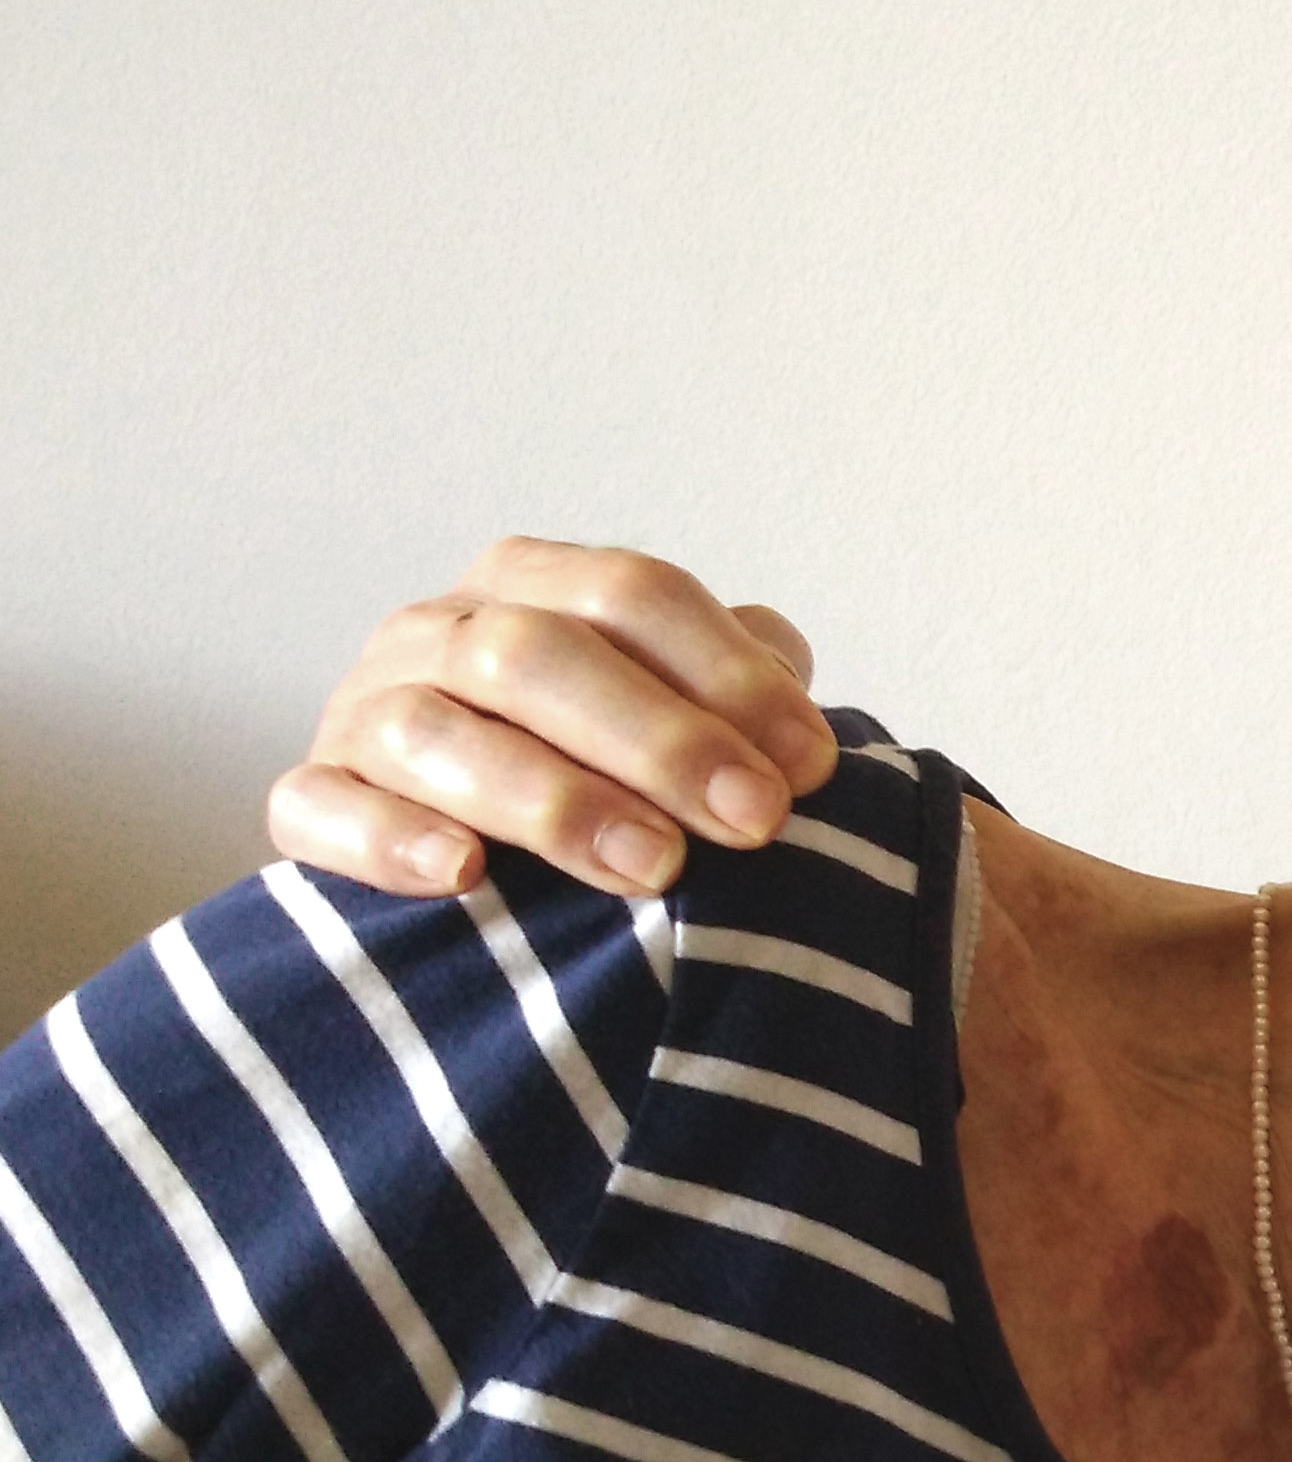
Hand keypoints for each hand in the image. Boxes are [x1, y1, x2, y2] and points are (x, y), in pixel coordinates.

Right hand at [269, 537, 841, 897]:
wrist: (466, 851)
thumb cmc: (603, 771)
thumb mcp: (677, 708)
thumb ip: (737, 677)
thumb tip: (786, 672)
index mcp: (532, 587)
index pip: (632, 595)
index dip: (728, 673)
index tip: (811, 765)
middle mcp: (437, 633)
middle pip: (537, 654)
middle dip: (658, 739)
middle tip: (751, 820)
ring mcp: (363, 714)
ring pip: (434, 731)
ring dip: (551, 799)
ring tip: (651, 865)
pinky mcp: (310, 803)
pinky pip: (323, 811)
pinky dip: (390, 840)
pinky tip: (465, 874)